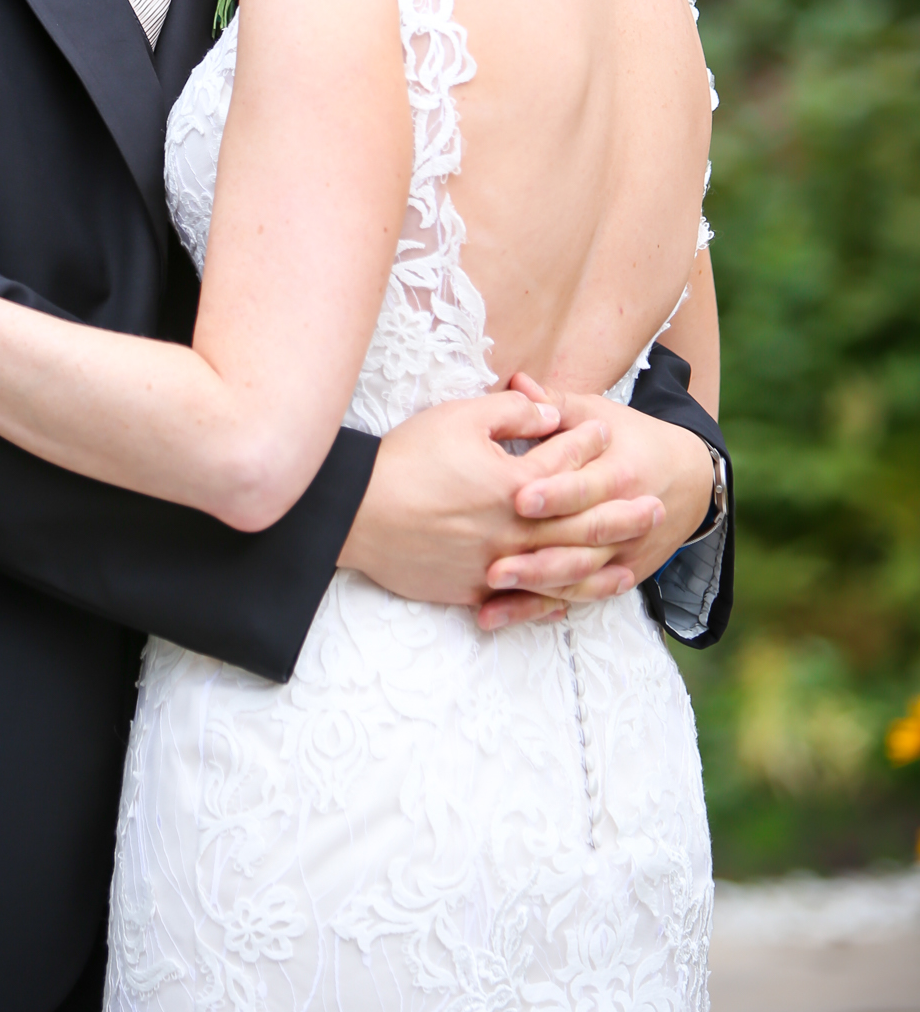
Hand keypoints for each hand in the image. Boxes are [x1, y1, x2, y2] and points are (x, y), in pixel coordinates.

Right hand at [338, 391, 657, 627]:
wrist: (355, 513)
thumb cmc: (405, 460)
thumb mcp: (458, 418)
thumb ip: (511, 411)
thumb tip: (549, 410)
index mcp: (514, 484)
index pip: (564, 463)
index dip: (586, 443)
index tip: (606, 431)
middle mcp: (513, 531)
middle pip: (579, 525)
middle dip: (621, 513)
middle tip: (655, 506)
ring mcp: (495, 565)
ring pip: (562, 572)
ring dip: (601, 565)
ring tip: (631, 563)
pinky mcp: (473, 590)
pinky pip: (525, 600)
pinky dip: (555, 600)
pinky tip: (571, 601)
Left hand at [484, 372, 713, 597]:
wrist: (690, 479)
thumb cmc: (631, 439)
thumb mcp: (599, 414)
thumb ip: (556, 405)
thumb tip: (517, 383)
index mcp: (620, 472)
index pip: (587, 487)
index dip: (556, 494)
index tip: (520, 499)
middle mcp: (627, 517)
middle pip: (582, 540)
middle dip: (538, 556)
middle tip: (492, 565)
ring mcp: (626, 552)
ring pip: (581, 577)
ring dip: (536, 589)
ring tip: (492, 592)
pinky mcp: (622, 576)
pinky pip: (582, 597)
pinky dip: (544, 608)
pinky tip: (505, 615)